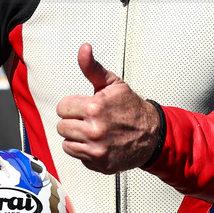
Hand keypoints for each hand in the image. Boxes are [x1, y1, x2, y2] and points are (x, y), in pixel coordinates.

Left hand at [55, 43, 161, 173]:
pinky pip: (77, 156)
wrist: (152, 134)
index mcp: (95, 107)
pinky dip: (84, 151)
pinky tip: (97, 143)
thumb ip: (92, 67)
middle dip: (73, 121)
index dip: (73, 106)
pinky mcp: (99, 163)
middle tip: (89, 120)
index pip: (62, 107)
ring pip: (66, 142)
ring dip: (76, 137)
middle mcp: (94, 129)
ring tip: (92, 132)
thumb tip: (84, 49)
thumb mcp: (113, 84)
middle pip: (62, 126)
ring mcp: (97, 149)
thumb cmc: (131, 108)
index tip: (84, 107)